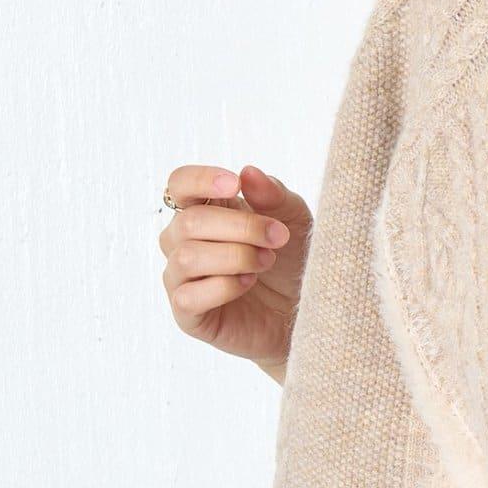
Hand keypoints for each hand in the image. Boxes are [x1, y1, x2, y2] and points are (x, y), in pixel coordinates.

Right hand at [158, 164, 311, 381]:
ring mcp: (181, 278)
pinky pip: (188, 296)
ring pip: (188, 257)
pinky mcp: (187, 314)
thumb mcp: (293, 220)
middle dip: (241, 227)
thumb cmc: (294, 262)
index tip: (234, 184)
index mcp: (204, 211)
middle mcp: (183, 242)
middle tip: (278, 237)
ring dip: (235, 256)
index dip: (200, 180)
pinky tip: (248, 284)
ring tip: (266, 261)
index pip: (179, 185)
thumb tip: (247, 172)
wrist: (307, 314)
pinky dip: (223, 287)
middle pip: (189, 221)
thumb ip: (273, 195)